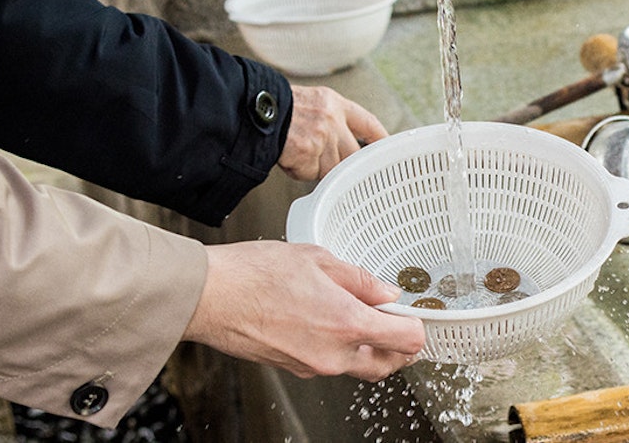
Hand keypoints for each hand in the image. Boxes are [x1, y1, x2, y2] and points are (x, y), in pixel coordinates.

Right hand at [183, 241, 425, 381]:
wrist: (211, 297)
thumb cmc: (256, 274)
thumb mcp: (319, 260)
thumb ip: (360, 280)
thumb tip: (386, 292)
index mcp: (348, 324)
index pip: (407, 341)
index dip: (417, 326)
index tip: (413, 313)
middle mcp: (334, 354)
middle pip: (388, 364)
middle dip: (399, 346)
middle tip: (398, 322)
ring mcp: (313, 366)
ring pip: (360, 367)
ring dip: (371, 349)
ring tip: (365, 319)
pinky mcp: (294, 368)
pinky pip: (331, 364)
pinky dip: (342, 349)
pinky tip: (332, 323)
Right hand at [278, 85, 388, 180]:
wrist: (249, 109)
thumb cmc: (273, 107)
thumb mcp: (308, 102)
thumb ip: (328, 118)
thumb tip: (341, 143)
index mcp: (334, 103)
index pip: (368, 123)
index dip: (381, 139)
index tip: (388, 149)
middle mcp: (332, 120)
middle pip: (352, 154)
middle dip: (342, 163)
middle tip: (329, 163)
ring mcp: (322, 138)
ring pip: (331, 167)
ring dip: (316, 167)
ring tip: (297, 152)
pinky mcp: (308, 154)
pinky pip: (310, 173)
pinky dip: (299, 170)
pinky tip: (288, 157)